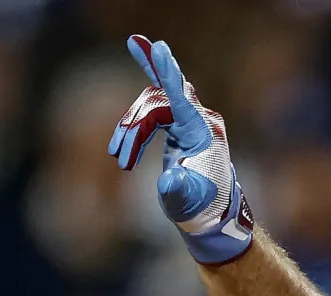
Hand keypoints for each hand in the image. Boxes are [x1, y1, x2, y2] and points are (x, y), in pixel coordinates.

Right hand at [108, 34, 253, 264]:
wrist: (211, 215)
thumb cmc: (202, 208)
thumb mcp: (187, 201)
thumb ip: (177, 190)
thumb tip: (168, 180)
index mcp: (203, 132)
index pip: (181, 96)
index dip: (167, 71)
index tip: (158, 45)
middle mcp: (199, 120)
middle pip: (157, 102)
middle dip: (134, 127)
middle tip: (119, 156)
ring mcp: (190, 121)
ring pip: (150, 108)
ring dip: (131, 131)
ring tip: (120, 159)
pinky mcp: (180, 126)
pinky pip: (155, 108)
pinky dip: (135, 125)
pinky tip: (123, 143)